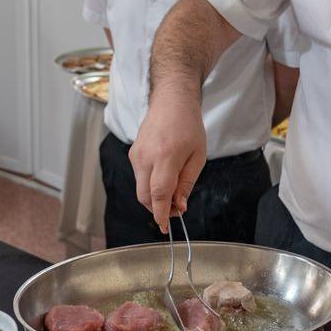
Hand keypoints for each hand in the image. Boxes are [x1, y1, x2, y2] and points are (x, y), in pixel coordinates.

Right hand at [129, 97, 207, 232]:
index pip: (158, 193)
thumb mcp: (198, 156)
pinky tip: (164, 179)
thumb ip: (187, 183)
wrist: (171, 102)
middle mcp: (146, 157)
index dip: (160, 214)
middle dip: (157, 209)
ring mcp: (136, 155)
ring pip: (140, 189)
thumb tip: (179, 206)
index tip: (165, 227)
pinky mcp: (133, 154)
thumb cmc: (189, 127)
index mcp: (166, 157)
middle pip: (144, 196)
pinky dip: (150, 186)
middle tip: (175, 210)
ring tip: (172, 193)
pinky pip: (139, 178)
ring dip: (154, 198)